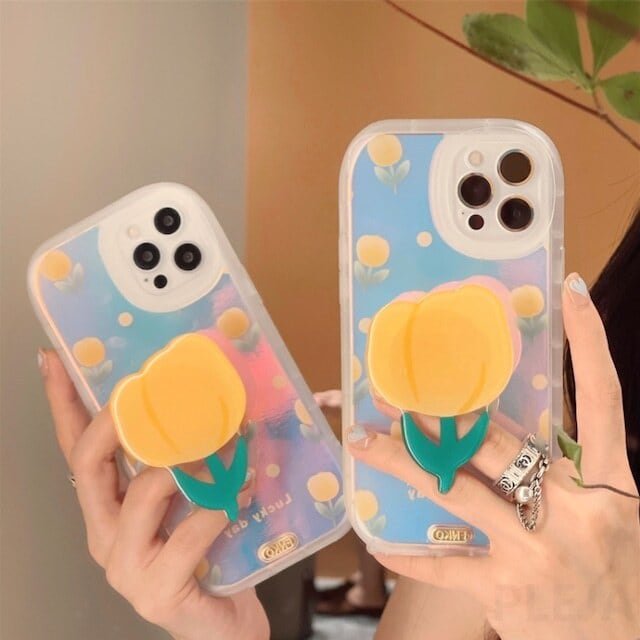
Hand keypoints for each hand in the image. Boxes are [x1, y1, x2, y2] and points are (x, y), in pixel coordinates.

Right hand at [40, 350, 268, 639]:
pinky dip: (219, 509)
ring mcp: (126, 566)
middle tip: (153, 391)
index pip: (76, 448)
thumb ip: (184, 460)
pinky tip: (241, 497)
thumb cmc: (210, 554)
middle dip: (121, 420)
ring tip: (231, 447)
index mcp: (109, 507)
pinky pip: (189, 534)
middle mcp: (106, 534)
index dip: (63, 404)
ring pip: (145, 493)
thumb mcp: (189, 500)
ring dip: (193, 464)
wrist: (225, 627)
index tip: (53, 360)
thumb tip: (207, 402)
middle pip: (91, 464)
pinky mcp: (157, 592)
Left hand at [347, 274, 639, 639]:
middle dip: (443, 415)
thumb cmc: (615, 575)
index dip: (590, 342)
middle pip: (499, 442)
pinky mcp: (505, 591)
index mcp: (610, 486)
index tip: (570, 291)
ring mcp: (537, 552)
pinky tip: (378, 542)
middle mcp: (575, 510)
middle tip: (396, 390)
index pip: (603, 400)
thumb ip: (567, 471)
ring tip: (364, 440)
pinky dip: (408, 556)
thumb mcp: (611, 515)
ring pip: (458, 491)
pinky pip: (445, 566)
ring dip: (404, 461)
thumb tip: (507, 429)